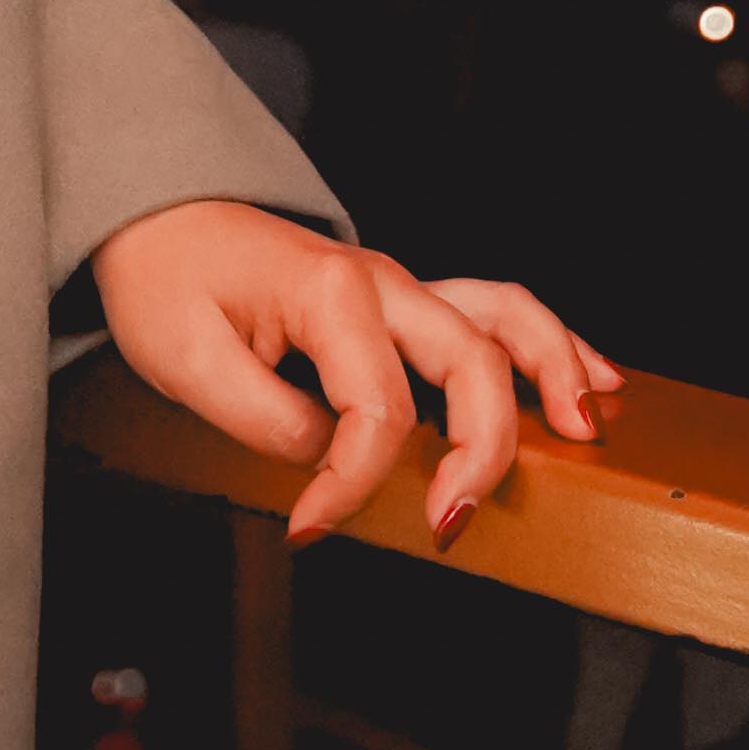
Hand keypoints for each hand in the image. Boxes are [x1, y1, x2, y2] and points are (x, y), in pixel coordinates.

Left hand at [91, 200, 623, 549]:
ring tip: (586, 431)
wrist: (156, 220)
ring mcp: (400, 288)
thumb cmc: (168, 279)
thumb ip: (265, 417)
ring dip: (553, 373)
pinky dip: (549, 345)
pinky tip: (592, 379)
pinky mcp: (403, 303)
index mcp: (329, 291)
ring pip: (503, 319)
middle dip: (481, 449)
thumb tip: (330, 458)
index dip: (348, 485)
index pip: (374, 411)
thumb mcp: (186, 357)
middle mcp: (381, 282)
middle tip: (452, 522)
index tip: (309, 529)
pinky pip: (494, 313)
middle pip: (470, 361)